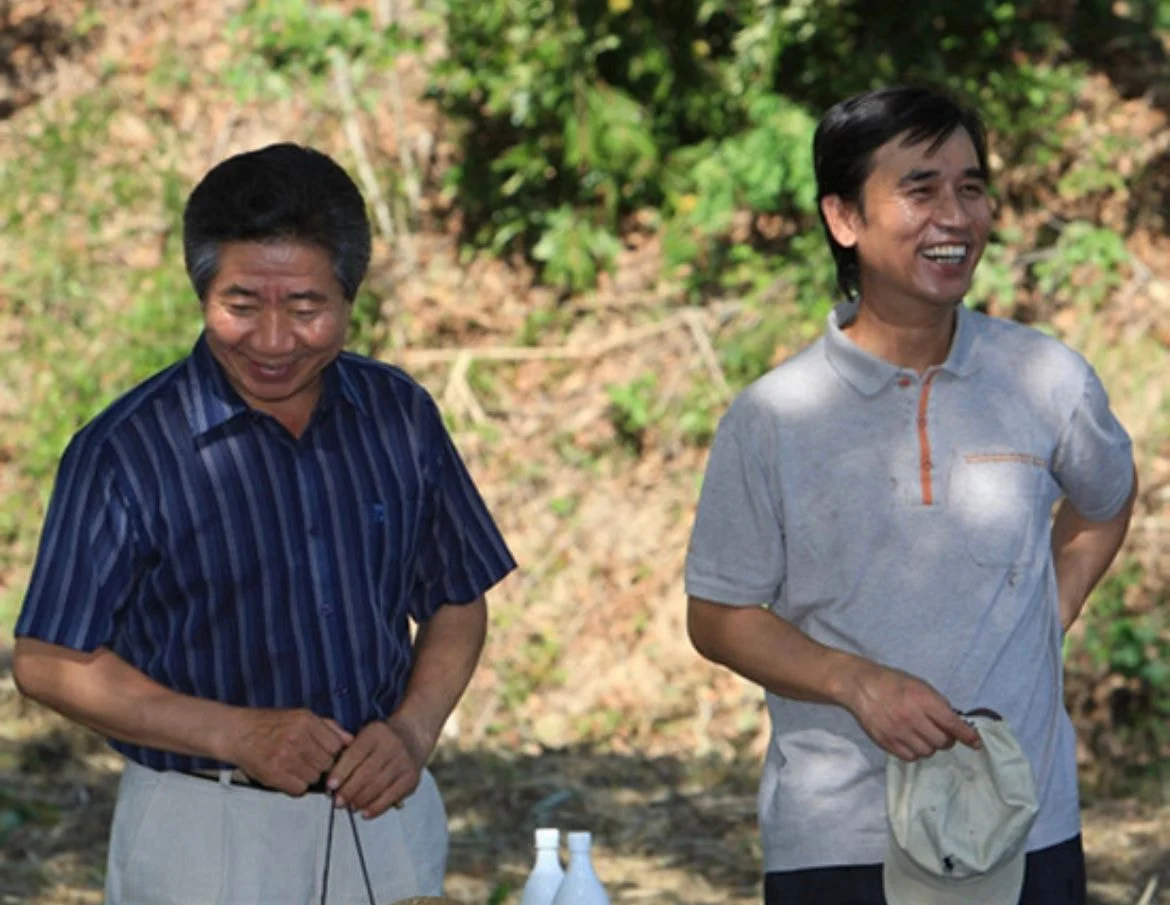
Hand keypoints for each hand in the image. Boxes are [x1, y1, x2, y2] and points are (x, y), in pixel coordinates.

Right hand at [223, 708, 351, 794]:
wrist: (236, 732)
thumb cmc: (269, 724)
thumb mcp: (300, 715)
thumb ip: (328, 727)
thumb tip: (350, 740)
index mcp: (306, 721)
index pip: (336, 746)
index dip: (331, 752)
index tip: (323, 753)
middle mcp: (297, 738)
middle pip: (327, 764)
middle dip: (321, 765)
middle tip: (306, 760)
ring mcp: (285, 757)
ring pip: (314, 778)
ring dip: (308, 776)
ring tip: (295, 766)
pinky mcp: (274, 774)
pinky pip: (299, 789)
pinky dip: (296, 786)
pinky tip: (287, 775)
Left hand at [327, 717, 429, 818]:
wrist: (412, 738)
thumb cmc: (378, 742)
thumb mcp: (364, 737)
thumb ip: (347, 754)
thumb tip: (331, 785)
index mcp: (376, 732)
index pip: (356, 753)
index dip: (341, 772)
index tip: (329, 787)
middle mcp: (392, 745)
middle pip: (367, 773)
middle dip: (349, 791)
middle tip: (337, 803)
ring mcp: (404, 762)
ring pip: (378, 787)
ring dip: (360, 801)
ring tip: (350, 807)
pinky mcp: (412, 779)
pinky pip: (391, 797)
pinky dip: (376, 808)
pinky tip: (364, 813)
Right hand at [840, 661, 980, 761]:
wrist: (861, 686)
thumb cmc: (894, 683)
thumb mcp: (919, 685)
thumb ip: (937, 704)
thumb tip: (954, 724)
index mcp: (922, 700)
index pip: (951, 723)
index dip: (966, 735)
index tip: (975, 743)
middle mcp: (912, 718)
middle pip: (942, 742)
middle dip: (946, 739)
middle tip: (941, 732)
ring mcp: (898, 732)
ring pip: (927, 752)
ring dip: (930, 746)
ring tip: (922, 735)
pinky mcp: (887, 743)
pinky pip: (910, 757)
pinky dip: (915, 751)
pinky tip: (910, 740)